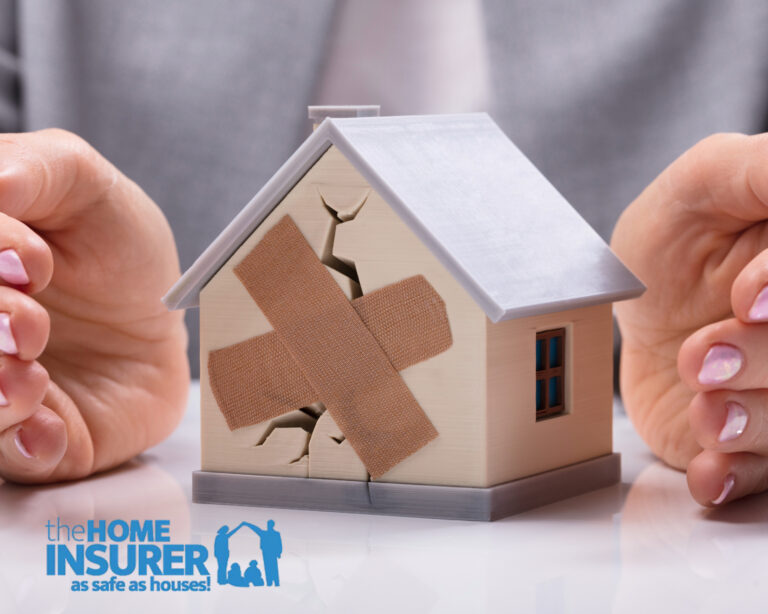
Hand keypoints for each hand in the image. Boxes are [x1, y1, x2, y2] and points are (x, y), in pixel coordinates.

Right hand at [0, 129, 188, 482]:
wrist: (169, 315)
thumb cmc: (118, 247)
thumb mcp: (85, 184)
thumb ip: (34, 170)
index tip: (31, 263)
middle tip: (30, 324)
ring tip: (30, 379)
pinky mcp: (27, 438)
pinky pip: (5, 456)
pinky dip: (21, 443)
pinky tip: (51, 425)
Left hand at [612, 133, 767, 505]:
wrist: (633, 307)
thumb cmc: (671, 241)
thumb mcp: (708, 181)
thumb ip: (765, 168)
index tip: (747, 297)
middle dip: (760, 359)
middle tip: (704, 355)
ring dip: (748, 419)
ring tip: (702, 402)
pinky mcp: (752, 442)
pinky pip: (763, 475)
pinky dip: (734, 475)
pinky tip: (707, 471)